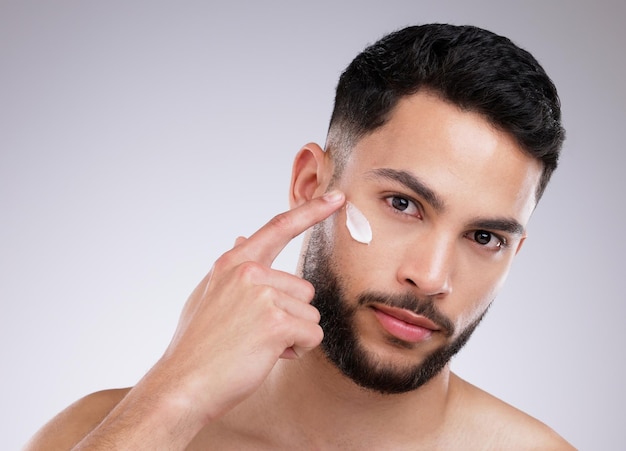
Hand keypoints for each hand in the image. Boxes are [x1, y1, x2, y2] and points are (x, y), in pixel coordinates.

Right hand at [155, 190, 344, 423]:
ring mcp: (262, 294)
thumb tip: (241, 237)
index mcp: (234, 264)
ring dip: (293, 336)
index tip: (337, 197)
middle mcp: (248, 272)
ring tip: (257, 346)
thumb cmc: (197, 346)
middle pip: (303, 290)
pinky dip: (297, 351)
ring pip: (310, 314)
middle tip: (254, 335)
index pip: (278, 228)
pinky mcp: (275, 322)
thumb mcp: (207, 295)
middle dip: (290, 317)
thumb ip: (231, 268)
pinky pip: (312, 335)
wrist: (182, 385)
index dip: (311, 211)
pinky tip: (266, 356)